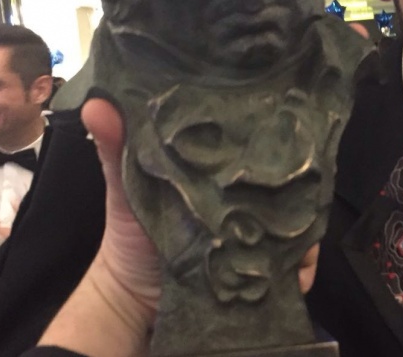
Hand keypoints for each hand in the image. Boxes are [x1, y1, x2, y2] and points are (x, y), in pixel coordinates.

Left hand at [39, 98, 319, 354]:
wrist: (134, 297)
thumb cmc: (131, 236)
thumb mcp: (124, 189)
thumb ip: (116, 150)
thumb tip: (97, 104)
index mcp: (221, 173)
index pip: (259, 148)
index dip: (277, 140)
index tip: (291, 128)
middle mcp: (247, 199)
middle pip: (289, 186)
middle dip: (302, 187)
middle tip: (305, 189)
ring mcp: (259, 234)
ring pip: (300, 223)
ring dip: (306, 232)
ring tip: (301, 240)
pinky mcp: (263, 267)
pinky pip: (295, 263)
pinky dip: (304, 267)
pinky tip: (300, 272)